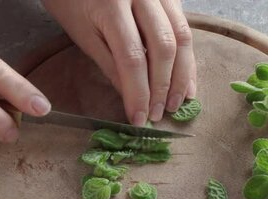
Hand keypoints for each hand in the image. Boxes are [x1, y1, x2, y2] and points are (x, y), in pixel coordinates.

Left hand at [42, 0, 196, 125]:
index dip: (138, 92)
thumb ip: (109, 63)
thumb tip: (131, 97)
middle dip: (163, 87)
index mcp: (112, 5)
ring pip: (182, 37)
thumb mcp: (81, 32)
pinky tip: (186, 80)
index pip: (132, 58)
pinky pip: (184, 26)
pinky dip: (186, 56)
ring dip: (182, 75)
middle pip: (163, 48)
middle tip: (159, 114)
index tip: (138, 118)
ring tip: (178, 104)